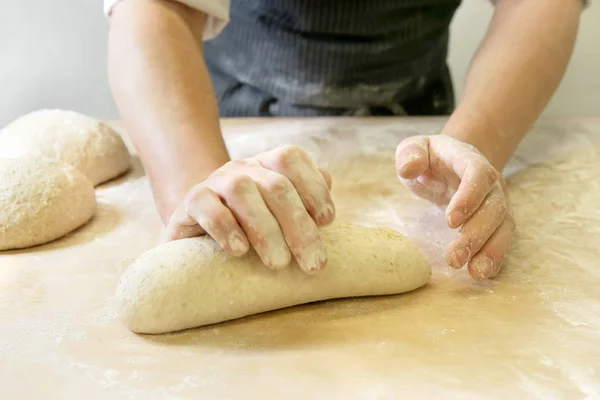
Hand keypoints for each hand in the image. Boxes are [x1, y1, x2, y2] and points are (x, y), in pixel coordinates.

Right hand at [165, 146, 334, 273]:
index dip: (313, 187)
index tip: (327, 222)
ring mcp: (215, 182)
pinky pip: (207, 207)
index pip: (291, 159)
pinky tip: (240, 251)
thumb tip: (327, 183)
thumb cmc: (249, 227)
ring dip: (266, 231)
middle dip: (299, 227)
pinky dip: (226, 229)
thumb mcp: (279, 214)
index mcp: (267, 166)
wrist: (197, 232)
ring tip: (279, 264)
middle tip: (313, 264)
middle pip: (276, 186)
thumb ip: (304, 198)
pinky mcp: (191, 202)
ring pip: (242, 191)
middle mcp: (242, 169)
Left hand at [395, 135, 514, 280]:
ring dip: (490, 251)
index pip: (478, 175)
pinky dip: (495, 257)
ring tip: (474, 273)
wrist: (450, 163)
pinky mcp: (497, 221)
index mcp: (469, 160)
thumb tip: (409, 168)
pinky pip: (502, 239)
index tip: (450, 221)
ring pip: (502, 227)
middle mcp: (491, 182)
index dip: (469, 197)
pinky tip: (482, 273)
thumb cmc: (429, 158)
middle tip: (454, 258)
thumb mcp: (414, 149)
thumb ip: (409, 154)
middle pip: (492, 207)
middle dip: (475, 234)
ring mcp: (497, 202)